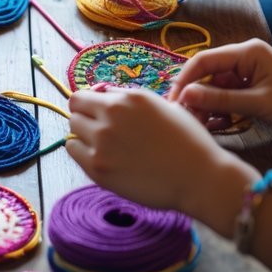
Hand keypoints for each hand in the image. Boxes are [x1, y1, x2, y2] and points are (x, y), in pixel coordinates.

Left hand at [67, 85, 234, 217]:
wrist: (199, 178)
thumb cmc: (187, 140)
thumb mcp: (161, 105)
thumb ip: (130, 99)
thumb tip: (105, 94)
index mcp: (126, 99)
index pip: (85, 94)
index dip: (90, 102)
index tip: (98, 111)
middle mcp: (110, 117)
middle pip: (75, 108)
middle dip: (85, 115)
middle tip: (99, 128)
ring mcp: (102, 143)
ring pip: (73, 128)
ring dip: (83, 133)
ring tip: (102, 143)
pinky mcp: (99, 169)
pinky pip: (73, 150)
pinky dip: (81, 150)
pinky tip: (99, 155)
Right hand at [168, 38, 271, 142]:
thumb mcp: (258, 103)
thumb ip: (221, 99)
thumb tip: (185, 96)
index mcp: (246, 52)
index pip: (205, 60)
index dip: (185, 78)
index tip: (172, 99)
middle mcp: (243, 61)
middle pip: (208, 76)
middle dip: (194, 96)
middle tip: (182, 117)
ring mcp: (247, 77)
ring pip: (216, 90)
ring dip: (206, 107)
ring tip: (195, 125)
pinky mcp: (251, 93)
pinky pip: (227, 100)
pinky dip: (220, 113)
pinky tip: (212, 126)